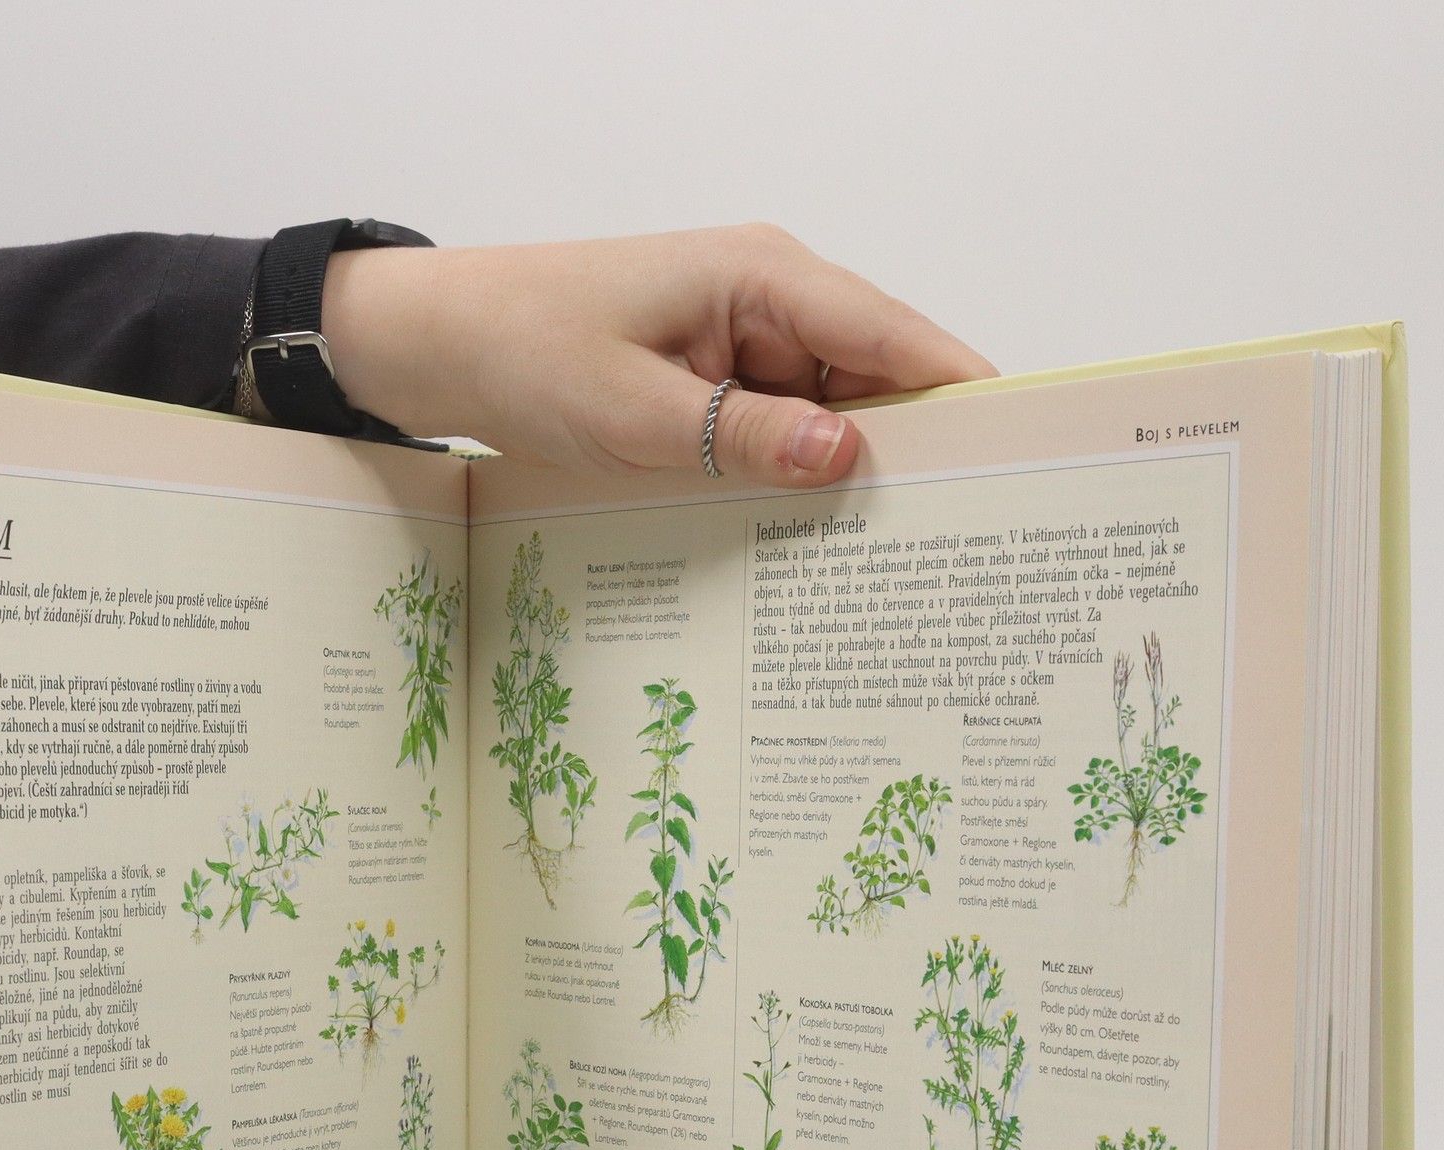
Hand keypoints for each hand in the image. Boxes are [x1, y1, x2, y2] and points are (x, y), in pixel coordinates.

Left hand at [323, 224, 995, 485]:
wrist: (443, 340)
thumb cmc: (526, 350)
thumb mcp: (632, 409)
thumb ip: (740, 437)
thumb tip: (847, 456)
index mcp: (763, 277)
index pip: (894, 338)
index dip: (962, 398)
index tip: (1016, 464)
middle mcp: (770, 300)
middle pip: (876, 381)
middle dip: (908, 454)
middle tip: (943, 548)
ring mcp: (745, 342)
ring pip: (828, 416)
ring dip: (843, 477)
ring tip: (880, 562)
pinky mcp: (717, 382)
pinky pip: (778, 432)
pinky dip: (790, 478)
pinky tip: (802, 541)